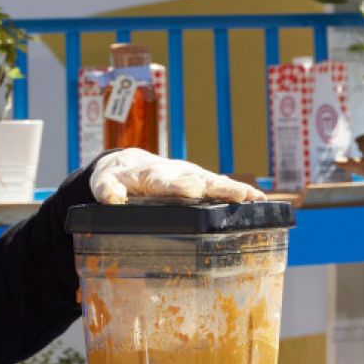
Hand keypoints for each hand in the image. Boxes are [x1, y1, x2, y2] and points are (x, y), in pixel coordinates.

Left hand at [89, 149, 265, 205]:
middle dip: (213, 187)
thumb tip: (113, 199)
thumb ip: (108, 190)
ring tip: (251, 197)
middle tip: (235, 193)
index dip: (177, 186)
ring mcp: (189, 175)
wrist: (127, 164)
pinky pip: (220, 185)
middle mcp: (174, 172)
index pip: (164, 181)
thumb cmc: (116, 179)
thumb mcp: (104, 184)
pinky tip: (258, 200)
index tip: (190, 190)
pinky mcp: (200, 180)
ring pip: (212, 181)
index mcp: (150, 175)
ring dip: (231, 189)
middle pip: (196, 179)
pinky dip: (239, 192)